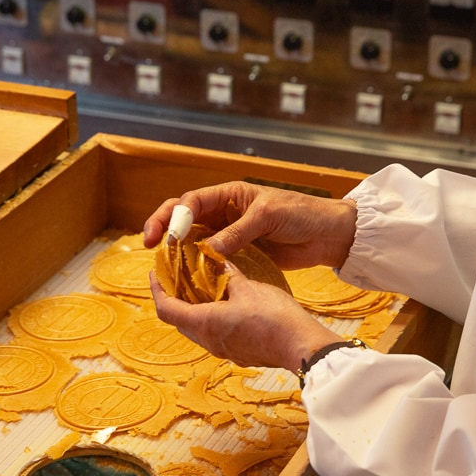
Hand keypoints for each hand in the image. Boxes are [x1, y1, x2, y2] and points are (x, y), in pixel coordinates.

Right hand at [143, 181, 357, 270]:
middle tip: (147, 245)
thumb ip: (237, 233)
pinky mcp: (239, 255)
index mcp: (229, 195)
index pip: (191, 201)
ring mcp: (230, 235)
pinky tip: (188, 280)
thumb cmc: (301, 214)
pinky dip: (198, 269)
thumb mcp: (267, 217)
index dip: (173, 216)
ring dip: (177, 252)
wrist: (328, 235)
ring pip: (194, 242)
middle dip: (163, 229)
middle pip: (184, 219)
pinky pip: (211, 261)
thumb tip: (207, 251)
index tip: (165, 235)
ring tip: (164, 266)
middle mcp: (224, 213)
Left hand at [149, 266, 336, 369]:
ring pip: (197, 328)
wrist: (301, 346)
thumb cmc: (273, 317)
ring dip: (194, 309)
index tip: (155, 274)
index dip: (156, 290)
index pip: (166, 308)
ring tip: (202, 287)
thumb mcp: (247, 287)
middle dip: (174, 298)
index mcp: (204, 323)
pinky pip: (215, 334)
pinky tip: (226, 303)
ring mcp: (223, 350)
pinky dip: (211, 317)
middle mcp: (208, 341)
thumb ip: (227, 275)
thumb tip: (215, 261)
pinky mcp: (238, 353)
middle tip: (178, 277)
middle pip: (179, 320)